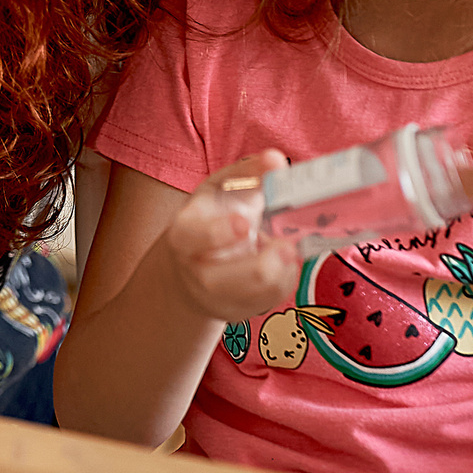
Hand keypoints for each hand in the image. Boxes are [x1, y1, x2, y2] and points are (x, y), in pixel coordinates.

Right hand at [156, 151, 296, 324]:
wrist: (194, 262)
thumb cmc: (212, 217)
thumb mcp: (222, 189)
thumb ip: (248, 172)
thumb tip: (276, 160)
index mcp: (183, 234)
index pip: (192, 237)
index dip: (218, 233)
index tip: (246, 224)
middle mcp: (194, 271)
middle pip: (227, 280)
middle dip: (265, 264)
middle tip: (289, 245)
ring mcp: (215, 297)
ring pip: (257, 293)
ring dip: (281, 269)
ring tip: (282, 247)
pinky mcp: (237, 313)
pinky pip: (272, 301)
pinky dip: (287, 278)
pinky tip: (282, 262)